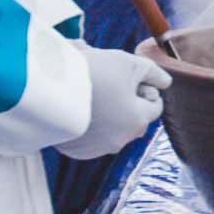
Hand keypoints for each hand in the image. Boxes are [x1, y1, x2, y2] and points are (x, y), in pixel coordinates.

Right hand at [59, 42, 169, 162]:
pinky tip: (79, 108)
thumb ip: (152, 72)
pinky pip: (91, 138)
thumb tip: (165, 82)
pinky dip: (90, 125)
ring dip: (109, 114)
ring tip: (91, 94)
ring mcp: (97, 149)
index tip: (126, 75)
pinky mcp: (76, 151)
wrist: (48, 87)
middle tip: (109, 83)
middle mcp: (121, 140)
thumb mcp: (127, 63)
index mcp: (138, 120)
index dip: (144, 86)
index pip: (154, 105)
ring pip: (113, 130)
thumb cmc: (92, 73)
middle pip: (134, 119)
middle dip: (127, 102)